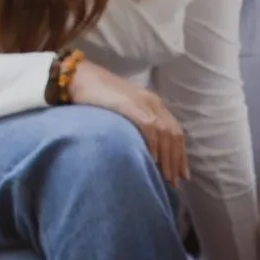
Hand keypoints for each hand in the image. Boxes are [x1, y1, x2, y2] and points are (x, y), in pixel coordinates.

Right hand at [70, 59, 187, 182]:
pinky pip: (150, 129)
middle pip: (174, 135)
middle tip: (176, 182)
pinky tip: (153, 161)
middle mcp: (153, 103)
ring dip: (168, 159)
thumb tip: (142, 150)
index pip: (174, 131)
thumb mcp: (122, 111)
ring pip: (165, 135)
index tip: (181, 174)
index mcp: (153, 103)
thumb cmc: (95, 96)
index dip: (180, 154)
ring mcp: (144, 104)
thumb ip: (135, 125)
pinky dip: (154, 146)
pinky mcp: (133, 106)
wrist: (78, 77)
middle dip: (177, 160)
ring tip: (166, 178)